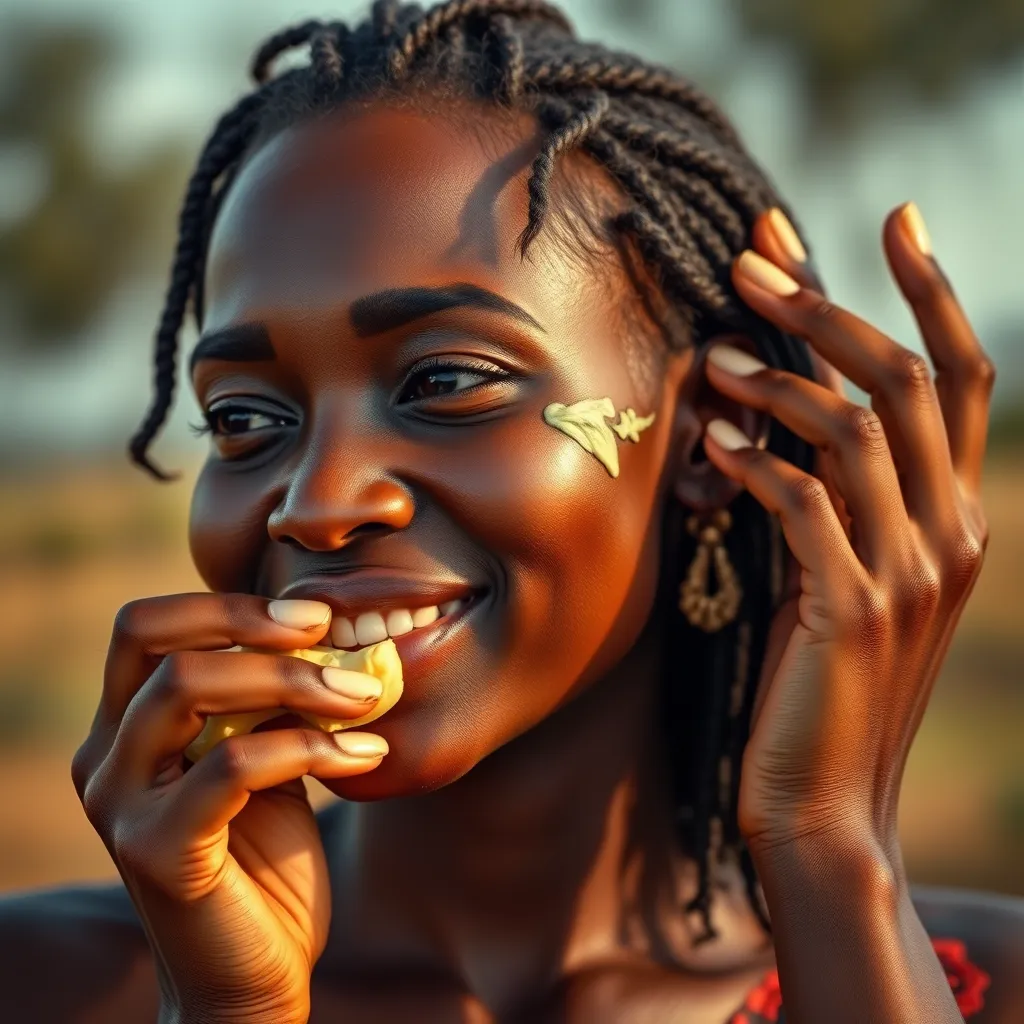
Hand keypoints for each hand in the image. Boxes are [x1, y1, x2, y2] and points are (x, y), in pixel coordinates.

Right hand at [71, 594, 389, 1022]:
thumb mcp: (268, 759)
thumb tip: (330, 631)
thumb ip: (273, 702)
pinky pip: (234, 763)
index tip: (314, 614)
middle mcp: (106, 756)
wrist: (254, 973)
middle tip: (329, 631)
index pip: (148, 625)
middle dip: (250, 621)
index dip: (228, 605)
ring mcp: (120, 803)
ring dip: (292, 679)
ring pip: (190, 686)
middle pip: (156, 641)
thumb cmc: (265, 860)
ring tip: (363, 697)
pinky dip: (309, 745)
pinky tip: (363, 756)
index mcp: (127, 728)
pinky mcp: (155, 848)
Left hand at [703, 204, 993, 860]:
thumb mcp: (837, 571)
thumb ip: (828, 494)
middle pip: (910, 381)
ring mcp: (908, 573)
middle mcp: (950, 533)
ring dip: (781, 380)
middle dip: (831, 308)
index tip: (890, 216)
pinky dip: (757, 462)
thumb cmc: (819, 682)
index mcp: (954, 517)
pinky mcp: (851, 610)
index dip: (930, 292)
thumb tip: (773, 408)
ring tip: (715, 355)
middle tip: (756, 258)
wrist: (826, 799)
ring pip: (858, 431)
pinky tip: (711, 441)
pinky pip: (805, 506)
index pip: (960, 379)